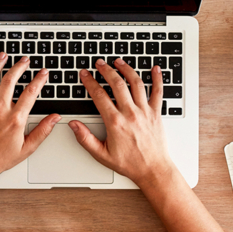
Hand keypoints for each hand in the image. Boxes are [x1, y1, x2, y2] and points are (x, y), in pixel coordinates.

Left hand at [0, 54, 60, 176]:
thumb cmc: (0, 158)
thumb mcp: (27, 148)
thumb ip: (43, 131)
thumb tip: (55, 118)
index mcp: (15, 120)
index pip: (30, 93)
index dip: (39, 80)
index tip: (43, 73)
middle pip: (10, 81)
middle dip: (19, 67)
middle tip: (25, 60)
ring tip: (3, 56)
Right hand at [69, 58, 176, 186]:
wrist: (152, 169)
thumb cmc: (130, 164)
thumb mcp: (101, 154)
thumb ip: (85, 139)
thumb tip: (73, 125)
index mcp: (115, 122)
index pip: (99, 95)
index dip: (90, 82)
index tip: (85, 74)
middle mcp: (130, 114)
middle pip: (117, 84)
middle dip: (106, 70)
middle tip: (100, 63)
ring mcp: (145, 112)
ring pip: (136, 83)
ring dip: (127, 69)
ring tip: (119, 62)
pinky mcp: (156, 113)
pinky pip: (158, 92)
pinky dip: (158, 79)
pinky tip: (155, 69)